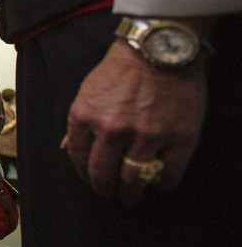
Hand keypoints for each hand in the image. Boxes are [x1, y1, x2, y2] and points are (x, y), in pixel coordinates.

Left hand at [64, 41, 206, 206]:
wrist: (158, 48)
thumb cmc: (122, 68)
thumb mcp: (88, 91)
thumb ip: (79, 122)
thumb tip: (68, 149)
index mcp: (85, 116)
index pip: (79, 158)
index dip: (85, 175)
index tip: (92, 181)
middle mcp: (113, 128)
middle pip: (104, 174)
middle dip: (105, 189)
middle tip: (111, 195)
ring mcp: (147, 134)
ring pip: (135, 178)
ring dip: (132, 193)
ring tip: (132, 197)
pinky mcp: (178, 136)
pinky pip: (170, 172)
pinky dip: (163, 184)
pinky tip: (160, 186)